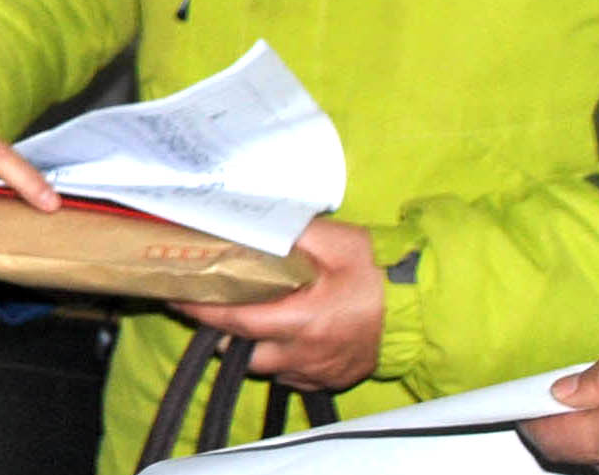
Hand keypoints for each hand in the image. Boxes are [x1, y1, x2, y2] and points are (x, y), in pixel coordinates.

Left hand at [171, 218, 382, 390]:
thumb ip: (292, 231)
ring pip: (264, 365)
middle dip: (217, 329)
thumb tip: (254, 219)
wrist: (422, 305)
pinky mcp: (330, 379)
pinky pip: (289, 375)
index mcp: (304, 319)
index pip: (238, 318)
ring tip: (238, 314)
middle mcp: (305, 353)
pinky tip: (275, 333)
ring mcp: (318, 371)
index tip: (177, 294)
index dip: (202, 308)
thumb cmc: (378, 269)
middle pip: (242, 349)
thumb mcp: (336, 239)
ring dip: (246, 344)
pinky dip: (274, 356)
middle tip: (204, 301)